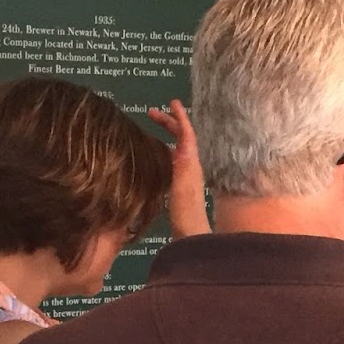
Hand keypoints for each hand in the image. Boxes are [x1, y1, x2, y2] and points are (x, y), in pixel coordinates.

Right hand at [149, 99, 209, 236]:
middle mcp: (191, 169)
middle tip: (151, 113)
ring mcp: (186, 180)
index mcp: (191, 165)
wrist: (192, 241)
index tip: (171, 102)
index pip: (187, 134)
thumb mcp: (183, 188)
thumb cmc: (187, 216)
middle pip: (181, 139)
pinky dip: (163, 153)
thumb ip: (183, 165)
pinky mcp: (180, 191)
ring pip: (176, 150)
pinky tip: (154, 159)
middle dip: (168, 124)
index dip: (180, 117)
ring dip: (165, 137)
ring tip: (151, 130)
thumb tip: (181, 141)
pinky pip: (172, 163)